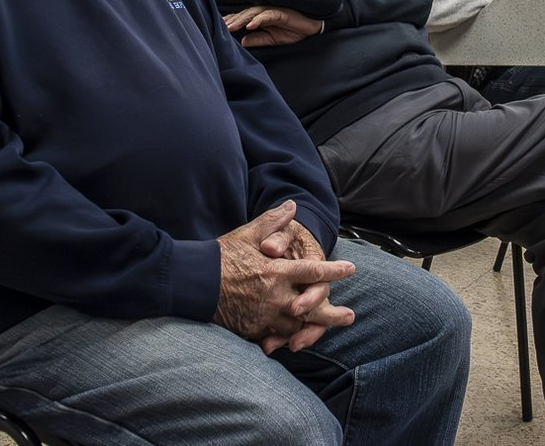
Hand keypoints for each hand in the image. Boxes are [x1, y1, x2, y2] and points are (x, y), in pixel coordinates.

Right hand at [215, 201, 354, 353]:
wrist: (194, 282)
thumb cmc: (221, 256)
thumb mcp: (248, 234)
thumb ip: (273, 222)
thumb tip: (292, 206)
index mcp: (276, 271)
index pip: (313, 271)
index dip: (334, 271)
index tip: (350, 270)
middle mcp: (274, 296)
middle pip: (312, 309)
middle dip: (333, 315)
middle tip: (350, 316)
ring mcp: (264, 316)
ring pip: (296, 326)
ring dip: (311, 327)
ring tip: (325, 327)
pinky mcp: (252, 329)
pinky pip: (275, 336)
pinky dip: (287, 337)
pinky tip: (296, 338)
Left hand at [224, 5, 321, 46]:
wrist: (310, 28)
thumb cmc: (292, 31)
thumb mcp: (273, 39)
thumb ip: (258, 39)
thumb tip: (242, 42)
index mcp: (260, 18)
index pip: (242, 18)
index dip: (231, 22)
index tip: (218, 29)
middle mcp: (263, 12)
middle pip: (244, 15)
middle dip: (232, 21)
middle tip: (220, 28)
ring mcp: (272, 11)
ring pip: (253, 13)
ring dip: (241, 20)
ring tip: (232, 27)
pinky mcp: (281, 13)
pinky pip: (267, 15)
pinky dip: (258, 19)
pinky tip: (250, 26)